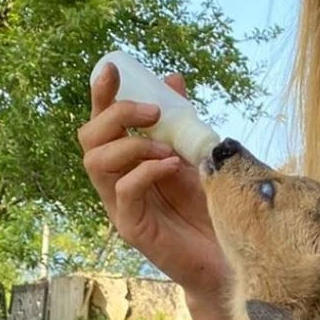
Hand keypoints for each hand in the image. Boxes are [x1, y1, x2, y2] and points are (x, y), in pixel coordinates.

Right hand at [78, 61, 227, 299]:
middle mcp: (117, 180)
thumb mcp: (198, 154)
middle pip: (89, 138)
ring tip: (167, 148)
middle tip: (152, 112)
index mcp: (129, 160)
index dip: (102, 94)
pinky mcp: (132, 227)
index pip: (104, 122)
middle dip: (116, 114)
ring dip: (130, 144)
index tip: (112, 67)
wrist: (230, 252)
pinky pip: (124, 191)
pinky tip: (172, 166)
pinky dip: (145, 171)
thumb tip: (173, 79)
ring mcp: (121, 205)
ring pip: (96, 163)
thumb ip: (182, 121)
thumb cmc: (211, 205)